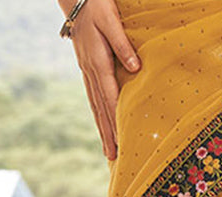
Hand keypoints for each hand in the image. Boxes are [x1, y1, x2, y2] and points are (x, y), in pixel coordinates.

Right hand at [61, 0, 140, 159]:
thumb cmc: (98, 5)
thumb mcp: (112, 21)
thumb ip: (123, 45)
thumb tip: (135, 67)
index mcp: (98, 62)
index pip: (110, 98)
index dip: (115, 120)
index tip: (121, 140)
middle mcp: (91, 72)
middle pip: (101, 109)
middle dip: (107, 134)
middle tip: (114, 157)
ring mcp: (87, 72)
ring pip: (95, 106)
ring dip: (102, 129)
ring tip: (107, 150)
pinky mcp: (86, 69)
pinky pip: (92, 97)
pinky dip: (97, 115)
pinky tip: (101, 125)